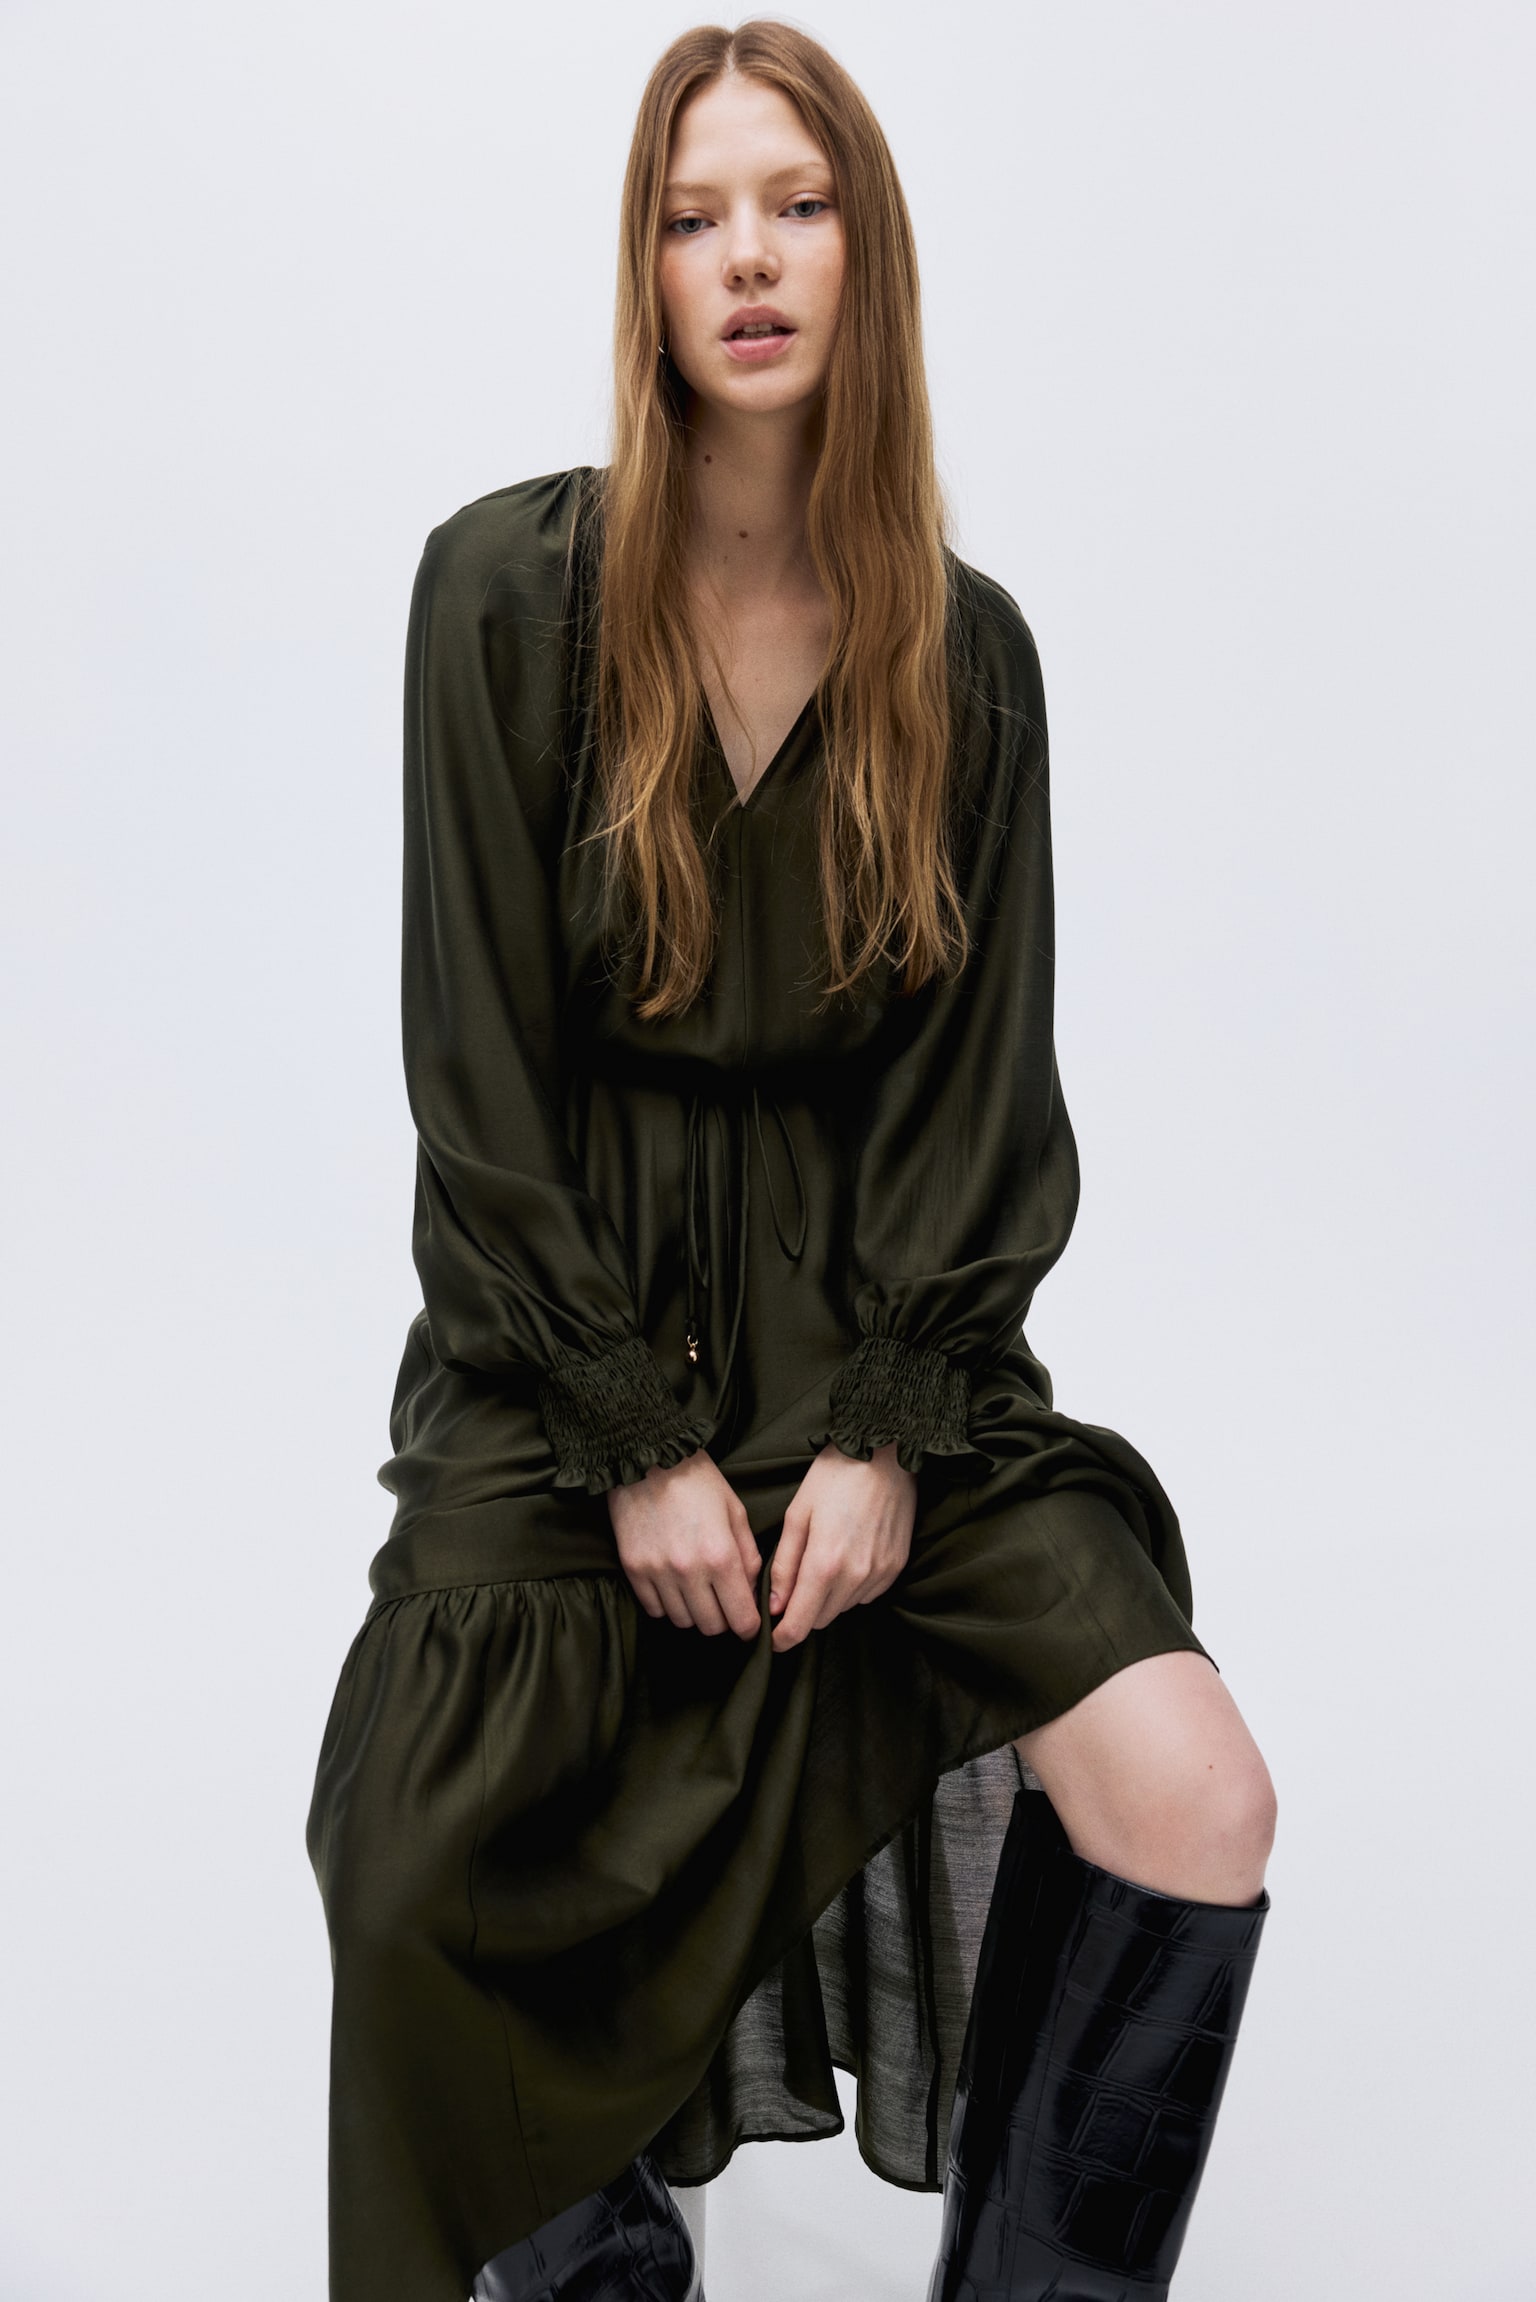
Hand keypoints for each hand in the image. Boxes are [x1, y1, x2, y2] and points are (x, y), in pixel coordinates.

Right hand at [607, 1448, 762, 1637]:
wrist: (647, 1458)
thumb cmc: (697, 1481)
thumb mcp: (735, 1511)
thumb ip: (748, 1555)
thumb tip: (752, 1592)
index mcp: (721, 1556)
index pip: (741, 1618)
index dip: (749, 1626)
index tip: (749, 1622)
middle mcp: (689, 1570)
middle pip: (711, 1626)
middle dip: (723, 1619)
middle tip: (723, 1602)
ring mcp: (657, 1573)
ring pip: (682, 1621)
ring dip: (695, 1612)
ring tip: (697, 1590)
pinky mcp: (633, 1570)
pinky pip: (654, 1609)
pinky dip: (667, 1605)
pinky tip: (674, 1585)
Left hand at [767, 1442, 915, 1654]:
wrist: (886, 1453)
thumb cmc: (835, 1476)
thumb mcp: (797, 1515)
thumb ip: (784, 1565)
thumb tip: (776, 1605)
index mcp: (825, 1563)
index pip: (801, 1623)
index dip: (784, 1638)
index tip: (774, 1640)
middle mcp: (856, 1576)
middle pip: (821, 1619)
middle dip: (803, 1612)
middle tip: (793, 1587)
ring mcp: (880, 1573)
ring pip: (844, 1608)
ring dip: (828, 1599)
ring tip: (822, 1562)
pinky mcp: (896, 1567)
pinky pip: (866, 1594)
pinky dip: (851, 1587)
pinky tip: (846, 1557)